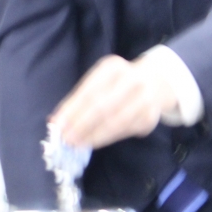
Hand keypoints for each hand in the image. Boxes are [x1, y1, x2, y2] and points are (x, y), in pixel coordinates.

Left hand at [51, 55, 175, 148]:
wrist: (155, 81)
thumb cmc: (117, 82)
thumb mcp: (100, 81)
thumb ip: (79, 99)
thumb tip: (56, 121)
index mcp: (113, 67)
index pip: (89, 91)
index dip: (71, 110)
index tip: (57, 125)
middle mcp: (132, 80)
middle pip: (102, 107)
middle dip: (81, 126)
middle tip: (66, 139)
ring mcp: (144, 99)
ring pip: (115, 122)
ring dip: (94, 136)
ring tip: (77, 144)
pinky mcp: (150, 117)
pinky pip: (125, 131)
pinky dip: (107, 138)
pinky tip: (94, 142)